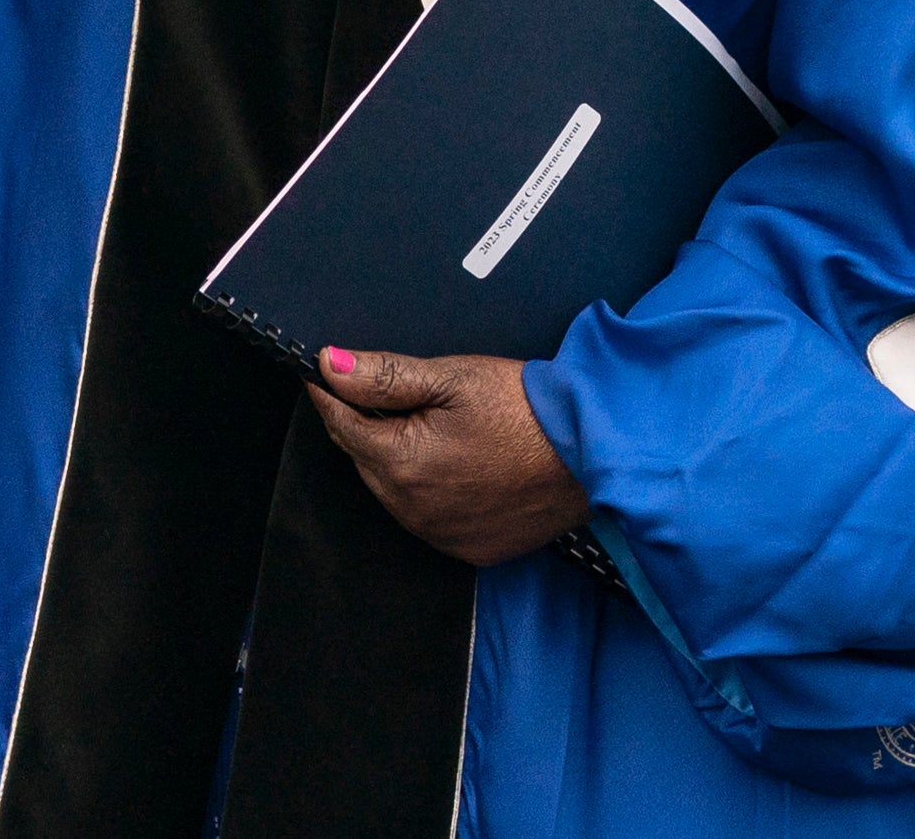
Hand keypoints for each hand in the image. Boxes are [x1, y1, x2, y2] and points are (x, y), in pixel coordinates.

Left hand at [304, 347, 589, 564]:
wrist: (591, 453)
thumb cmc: (523, 409)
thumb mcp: (452, 378)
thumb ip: (384, 376)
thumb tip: (328, 365)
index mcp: (400, 464)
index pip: (342, 425)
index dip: (331, 395)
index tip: (323, 373)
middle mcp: (412, 510)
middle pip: (364, 460)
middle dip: (366, 427)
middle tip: (390, 396)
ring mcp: (441, 535)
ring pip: (392, 492)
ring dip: (395, 462)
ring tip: (430, 428)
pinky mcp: (469, 549)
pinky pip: (427, 518)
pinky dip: (427, 493)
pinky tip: (455, 466)